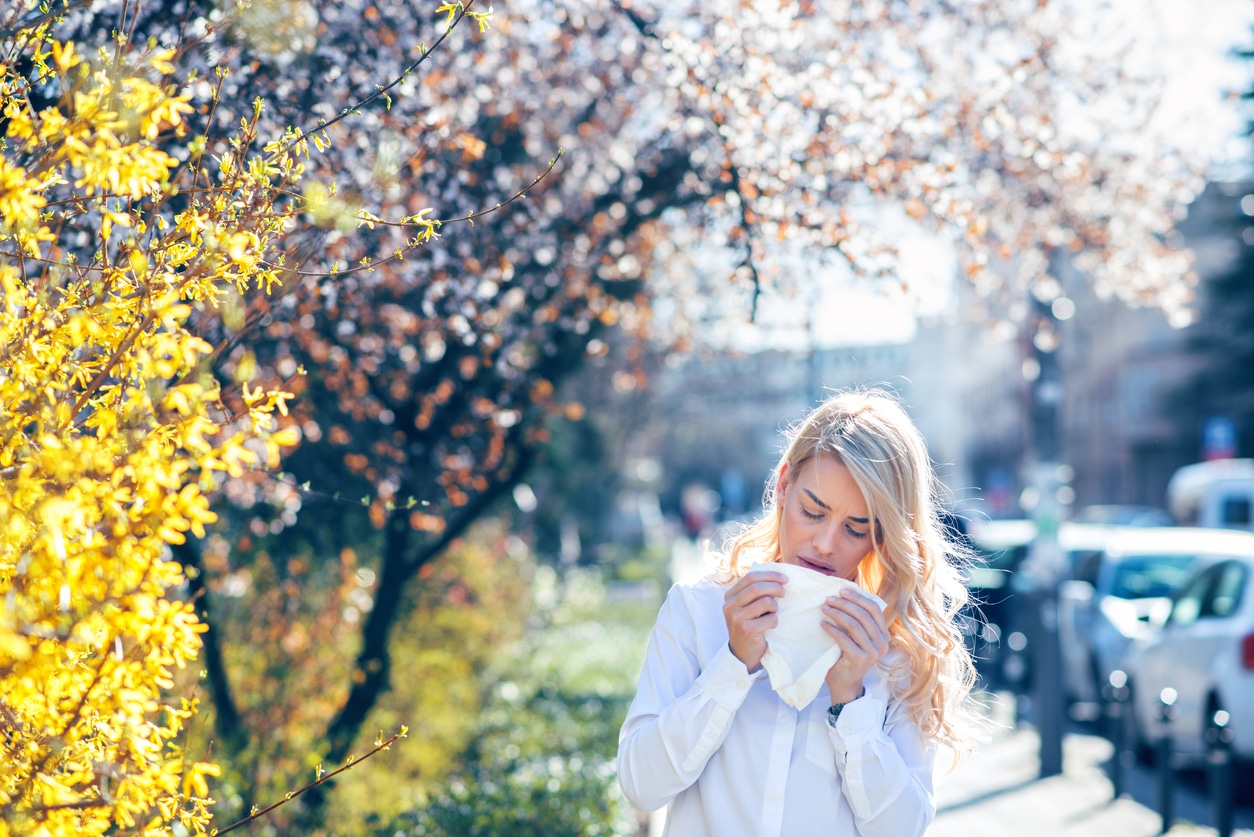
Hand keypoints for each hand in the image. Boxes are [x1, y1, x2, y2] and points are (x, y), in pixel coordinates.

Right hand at [722, 570, 787, 671]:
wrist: (743, 653)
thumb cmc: (749, 626)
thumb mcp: (746, 607)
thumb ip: (754, 592)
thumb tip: (778, 577)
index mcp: (730, 596)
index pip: (751, 577)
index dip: (770, 575)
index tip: (784, 579)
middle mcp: (730, 605)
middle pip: (757, 587)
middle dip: (776, 587)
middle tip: (784, 593)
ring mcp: (737, 618)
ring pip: (766, 602)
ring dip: (775, 607)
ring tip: (773, 613)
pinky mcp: (747, 630)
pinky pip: (771, 619)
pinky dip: (775, 621)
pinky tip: (769, 627)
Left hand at [821, 587, 890, 703]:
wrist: (844, 682)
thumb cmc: (847, 655)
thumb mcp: (856, 636)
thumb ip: (857, 620)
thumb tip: (844, 594)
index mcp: (883, 634)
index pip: (874, 609)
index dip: (858, 597)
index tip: (842, 591)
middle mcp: (882, 643)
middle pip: (864, 615)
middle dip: (845, 604)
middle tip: (829, 599)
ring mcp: (872, 652)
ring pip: (854, 625)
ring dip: (837, 614)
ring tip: (824, 609)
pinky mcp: (859, 658)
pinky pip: (844, 638)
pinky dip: (832, 629)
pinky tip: (822, 624)